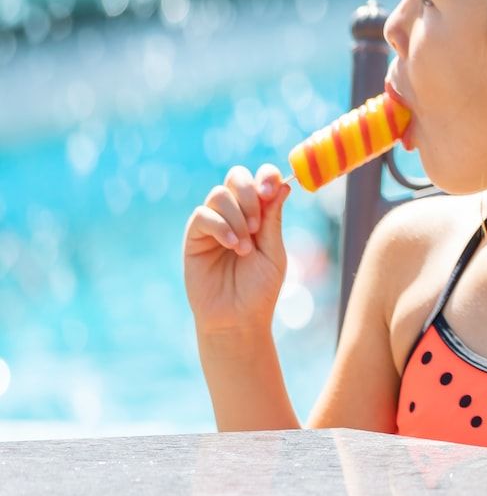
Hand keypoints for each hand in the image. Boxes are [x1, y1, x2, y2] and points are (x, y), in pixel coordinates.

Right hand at [183, 164, 289, 337]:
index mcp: (259, 214)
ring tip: (245, 247)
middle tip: (259, 221)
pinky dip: (221, 226)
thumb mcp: (273, 252)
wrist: (237, 319)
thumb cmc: (259, 289)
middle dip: (249, 192)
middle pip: (236, 177)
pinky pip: (203, 215)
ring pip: (219, 194)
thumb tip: (284, 185)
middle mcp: (235, 214)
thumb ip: (273, 220)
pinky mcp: (194, 238)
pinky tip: (233, 246)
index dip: (267, 176)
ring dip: (237, 216)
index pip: (261, 180)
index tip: (273, 190)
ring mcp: (213, 224)